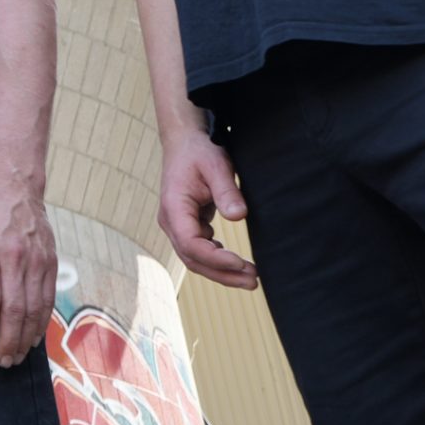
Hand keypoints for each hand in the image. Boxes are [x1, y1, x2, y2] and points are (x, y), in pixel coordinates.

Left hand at [0, 180, 57, 366]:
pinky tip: (35, 337)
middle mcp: (15, 258)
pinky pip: (48, 299)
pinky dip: (42, 322)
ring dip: (27, 337)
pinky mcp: (51, 262)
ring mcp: (37, 260)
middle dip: (9, 340)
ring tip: (18, 356)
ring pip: (35, 308)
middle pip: (14, 308)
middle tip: (3, 361)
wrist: (16, 190)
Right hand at [158, 135, 255, 290]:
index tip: (240, 262)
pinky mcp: (187, 226)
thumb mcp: (216, 166)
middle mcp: (171, 221)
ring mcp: (177, 226)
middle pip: (193, 259)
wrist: (184, 143)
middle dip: (223, 273)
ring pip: (196, 259)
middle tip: (253, 281)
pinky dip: (218, 260)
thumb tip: (238, 216)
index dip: (215, 258)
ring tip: (251, 278)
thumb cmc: (199, 152)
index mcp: (174, 208)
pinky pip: (200, 251)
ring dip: (222, 271)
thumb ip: (226, 191)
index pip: (190, 243)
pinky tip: (236, 262)